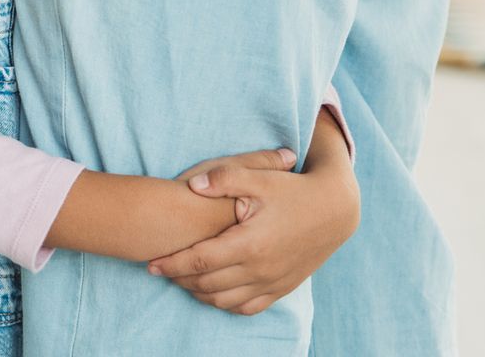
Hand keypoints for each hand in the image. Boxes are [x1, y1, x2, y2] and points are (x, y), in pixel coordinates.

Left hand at [149, 151, 359, 315]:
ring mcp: (272, 283)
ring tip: (181, 278)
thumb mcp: (259, 177)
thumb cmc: (293, 190)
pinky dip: (224, 303)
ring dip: (197, 293)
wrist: (334, 210)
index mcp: (250, 244)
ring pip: (224, 301)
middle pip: (206, 285)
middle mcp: (260, 270)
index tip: (150, 263)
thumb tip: (190, 185)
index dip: (170, 264)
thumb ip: (223, 178)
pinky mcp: (282, 288)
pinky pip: (247, 308)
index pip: (199, 262)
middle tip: (160, 268)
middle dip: (178, 279)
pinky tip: (211, 290)